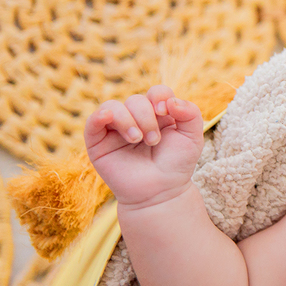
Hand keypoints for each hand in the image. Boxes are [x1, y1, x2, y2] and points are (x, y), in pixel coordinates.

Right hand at [84, 85, 204, 207]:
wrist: (160, 193)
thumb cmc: (176, 165)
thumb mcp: (193, 137)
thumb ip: (191, 113)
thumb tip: (170, 100)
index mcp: (158, 113)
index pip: (156, 92)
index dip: (160, 97)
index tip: (166, 112)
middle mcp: (135, 118)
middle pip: (136, 100)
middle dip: (147, 117)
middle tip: (154, 140)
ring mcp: (115, 129)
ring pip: (114, 106)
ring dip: (128, 120)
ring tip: (138, 140)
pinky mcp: (98, 142)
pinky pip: (93, 121)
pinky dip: (100, 115)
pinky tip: (109, 118)